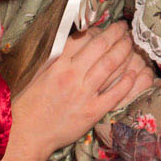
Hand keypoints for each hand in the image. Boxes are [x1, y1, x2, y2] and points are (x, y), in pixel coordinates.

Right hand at [10, 21, 156, 160]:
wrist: (27, 132)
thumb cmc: (30, 103)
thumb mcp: (40, 73)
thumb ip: (57, 57)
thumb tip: (76, 42)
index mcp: (58, 64)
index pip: (83, 38)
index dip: (99, 30)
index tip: (107, 27)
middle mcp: (72, 75)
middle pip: (101, 47)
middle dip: (117, 35)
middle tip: (125, 29)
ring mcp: (83, 94)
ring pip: (110, 65)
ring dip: (124, 52)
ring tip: (131, 45)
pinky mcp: (92, 112)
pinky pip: (115, 93)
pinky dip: (126, 82)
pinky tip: (133, 73)